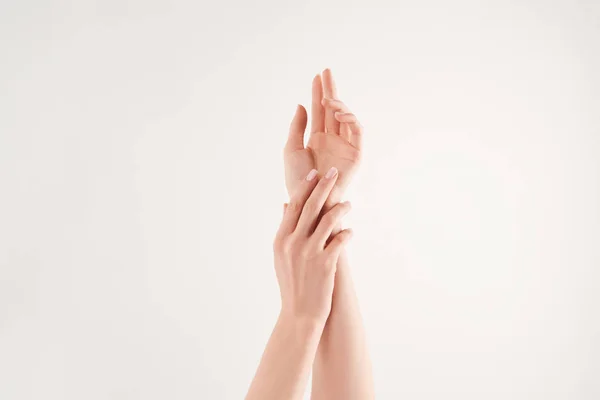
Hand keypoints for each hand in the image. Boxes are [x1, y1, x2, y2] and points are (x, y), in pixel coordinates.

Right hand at [273, 167, 352, 323]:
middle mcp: (293, 243)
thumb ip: (285, 229)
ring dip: (340, 208)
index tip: (315, 173)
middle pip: (310, 207)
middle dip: (323, 187)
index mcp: (281, 239)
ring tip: (348, 203)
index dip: (305, 187)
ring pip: (327, 221)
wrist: (299, 314)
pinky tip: (350, 231)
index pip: (294, 205)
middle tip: (334, 172)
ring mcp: (309, 253)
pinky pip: (340, 240)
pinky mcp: (325, 264)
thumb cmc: (291, 284)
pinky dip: (346, 233)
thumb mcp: (280, 256)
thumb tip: (286, 204)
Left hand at [284, 69, 363, 204]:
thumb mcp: (291, 149)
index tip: (317, 76)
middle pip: (333, 109)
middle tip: (327, 72)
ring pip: (346, 117)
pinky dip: (350, 119)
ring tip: (328, 99)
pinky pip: (357, 131)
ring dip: (339, 104)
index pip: (319, 111)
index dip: (318, 93)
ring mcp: (345, 146)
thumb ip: (297, 127)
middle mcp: (332, 140)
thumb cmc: (298, 180)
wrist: (310, 199)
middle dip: (331, 89)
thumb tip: (301, 104)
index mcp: (316, 139)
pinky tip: (338, 113)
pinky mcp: (356, 154)